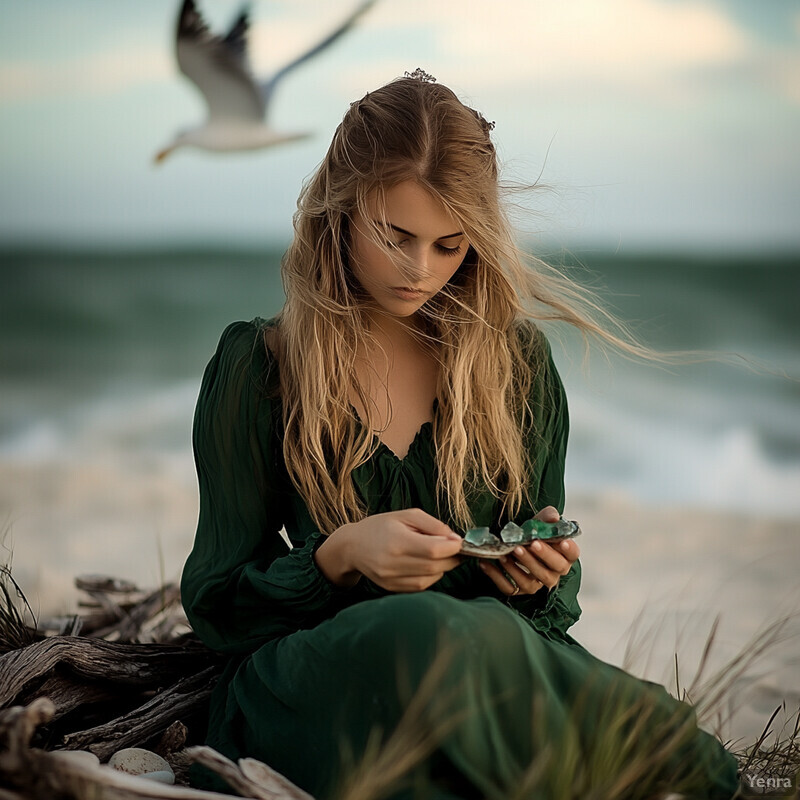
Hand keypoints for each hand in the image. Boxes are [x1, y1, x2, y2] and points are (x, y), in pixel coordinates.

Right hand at [315, 508, 463, 592]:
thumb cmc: (381, 526)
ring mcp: (392, 579)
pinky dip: (431, 576)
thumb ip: (432, 525)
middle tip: (455, 548)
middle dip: (452, 558)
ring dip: (443, 568)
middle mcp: (393, 563)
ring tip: (440, 555)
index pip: (433, 549)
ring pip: (431, 579)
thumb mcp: (406, 515)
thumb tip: (455, 538)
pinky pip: (421, 586)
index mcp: (397, 541)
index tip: (460, 542)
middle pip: (435, 566)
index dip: (453, 547)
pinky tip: (427, 565)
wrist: (352, 547)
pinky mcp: (392, 588)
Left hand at [478, 506, 579, 597]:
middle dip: (542, 556)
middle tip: (531, 544)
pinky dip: (496, 576)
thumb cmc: (530, 534)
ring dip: (518, 567)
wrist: (512, 544)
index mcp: (562, 557)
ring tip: (508, 552)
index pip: (572, 555)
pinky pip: (508, 587)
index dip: (569, 550)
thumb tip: (553, 516)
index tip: (563, 542)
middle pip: (551, 570)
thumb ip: (546, 519)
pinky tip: (486, 563)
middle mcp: (552, 574)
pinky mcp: (517, 590)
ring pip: (530, 582)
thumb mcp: (538, 523)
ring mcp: (535, 584)